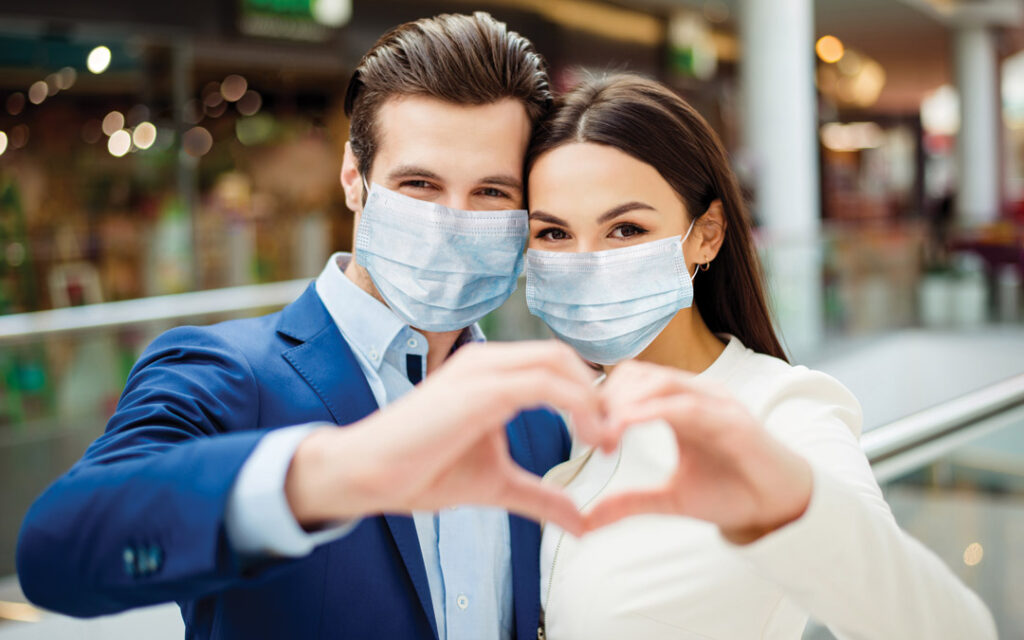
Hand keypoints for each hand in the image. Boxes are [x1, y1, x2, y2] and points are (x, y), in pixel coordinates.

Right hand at [286, 341, 602, 535]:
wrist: (369, 474)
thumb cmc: (423, 472)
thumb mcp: (498, 485)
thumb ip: (541, 497)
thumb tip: (581, 523)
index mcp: (491, 374)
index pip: (555, 364)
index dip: (589, 394)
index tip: (606, 436)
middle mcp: (488, 362)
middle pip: (563, 356)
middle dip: (597, 393)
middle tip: (613, 437)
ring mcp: (482, 371)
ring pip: (558, 363)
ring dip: (593, 400)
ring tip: (604, 441)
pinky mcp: (480, 389)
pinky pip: (544, 385)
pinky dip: (578, 407)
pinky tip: (587, 439)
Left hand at [585, 361, 812, 542]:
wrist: (779, 508)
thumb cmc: (729, 493)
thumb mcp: (670, 499)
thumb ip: (629, 503)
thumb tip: (585, 522)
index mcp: (679, 405)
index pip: (632, 380)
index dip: (602, 398)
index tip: (582, 429)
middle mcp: (696, 395)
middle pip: (638, 374)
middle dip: (608, 398)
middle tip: (590, 433)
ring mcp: (716, 404)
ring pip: (660, 382)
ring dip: (626, 404)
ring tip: (606, 434)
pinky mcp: (733, 421)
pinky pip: (688, 406)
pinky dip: (653, 411)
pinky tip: (627, 427)